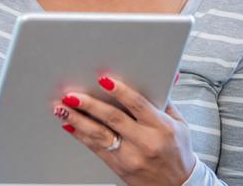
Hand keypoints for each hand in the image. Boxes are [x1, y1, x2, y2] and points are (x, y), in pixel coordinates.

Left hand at [53, 75, 195, 185]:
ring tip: (62, 108)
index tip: (103, 80)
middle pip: (113, 119)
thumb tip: (161, 74)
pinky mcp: (119, 166)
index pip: (138, 105)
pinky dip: (80, 135)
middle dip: (89, 105)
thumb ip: (165, 101)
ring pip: (99, 135)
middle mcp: (145, 142)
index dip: (120, 91)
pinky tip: (69, 124)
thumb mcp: (179, 124)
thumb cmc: (178, 151)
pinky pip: (95, 148)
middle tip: (72, 94)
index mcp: (161, 127)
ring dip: (78, 119)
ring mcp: (130, 156)